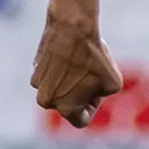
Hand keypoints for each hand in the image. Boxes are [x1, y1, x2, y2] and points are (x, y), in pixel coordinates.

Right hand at [31, 13, 122, 127]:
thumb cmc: (95, 57)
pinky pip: (50, 75)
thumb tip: (92, 93)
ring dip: (68, 81)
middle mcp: (47, 100)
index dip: (93, 107)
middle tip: (89, 74)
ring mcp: (38, 83)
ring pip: (57, 89)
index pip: (81, 120)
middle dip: (79, 94)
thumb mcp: (114, 84)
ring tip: (79, 62)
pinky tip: (69, 55)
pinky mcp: (35, 68)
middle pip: (67, 104)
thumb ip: (103, 96)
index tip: (96, 91)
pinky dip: (59, 69)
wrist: (73, 27)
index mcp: (65, 108)